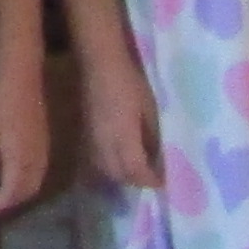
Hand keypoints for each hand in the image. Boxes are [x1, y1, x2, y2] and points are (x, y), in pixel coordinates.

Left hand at [0, 64, 50, 217]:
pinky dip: (27, 182)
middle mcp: (35, 159)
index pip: (11, 191)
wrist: (22, 78)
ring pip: (36, 183)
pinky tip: (14, 176)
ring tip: (1, 193)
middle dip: (10, 203)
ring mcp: (43, 151)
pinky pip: (40, 172)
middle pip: (26, 192)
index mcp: (19, 158)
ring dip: (20, 194)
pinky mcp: (45, 143)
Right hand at [79, 51, 161, 196]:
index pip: (136, 170)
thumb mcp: (150, 109)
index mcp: (124, 137)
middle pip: (119, 175)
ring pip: (105, 170)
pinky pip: (96, 161)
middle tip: (151, 178)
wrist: (100, 65)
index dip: (149, 180)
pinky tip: (118, 160)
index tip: (163, 183)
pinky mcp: (85, 135)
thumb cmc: (131, 82)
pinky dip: (108, 167)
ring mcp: (92, 140)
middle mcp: (105, 144)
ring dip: (121, 176)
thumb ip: (152, 137)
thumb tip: (157, 158)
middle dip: (135, 181)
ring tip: (136, 171)